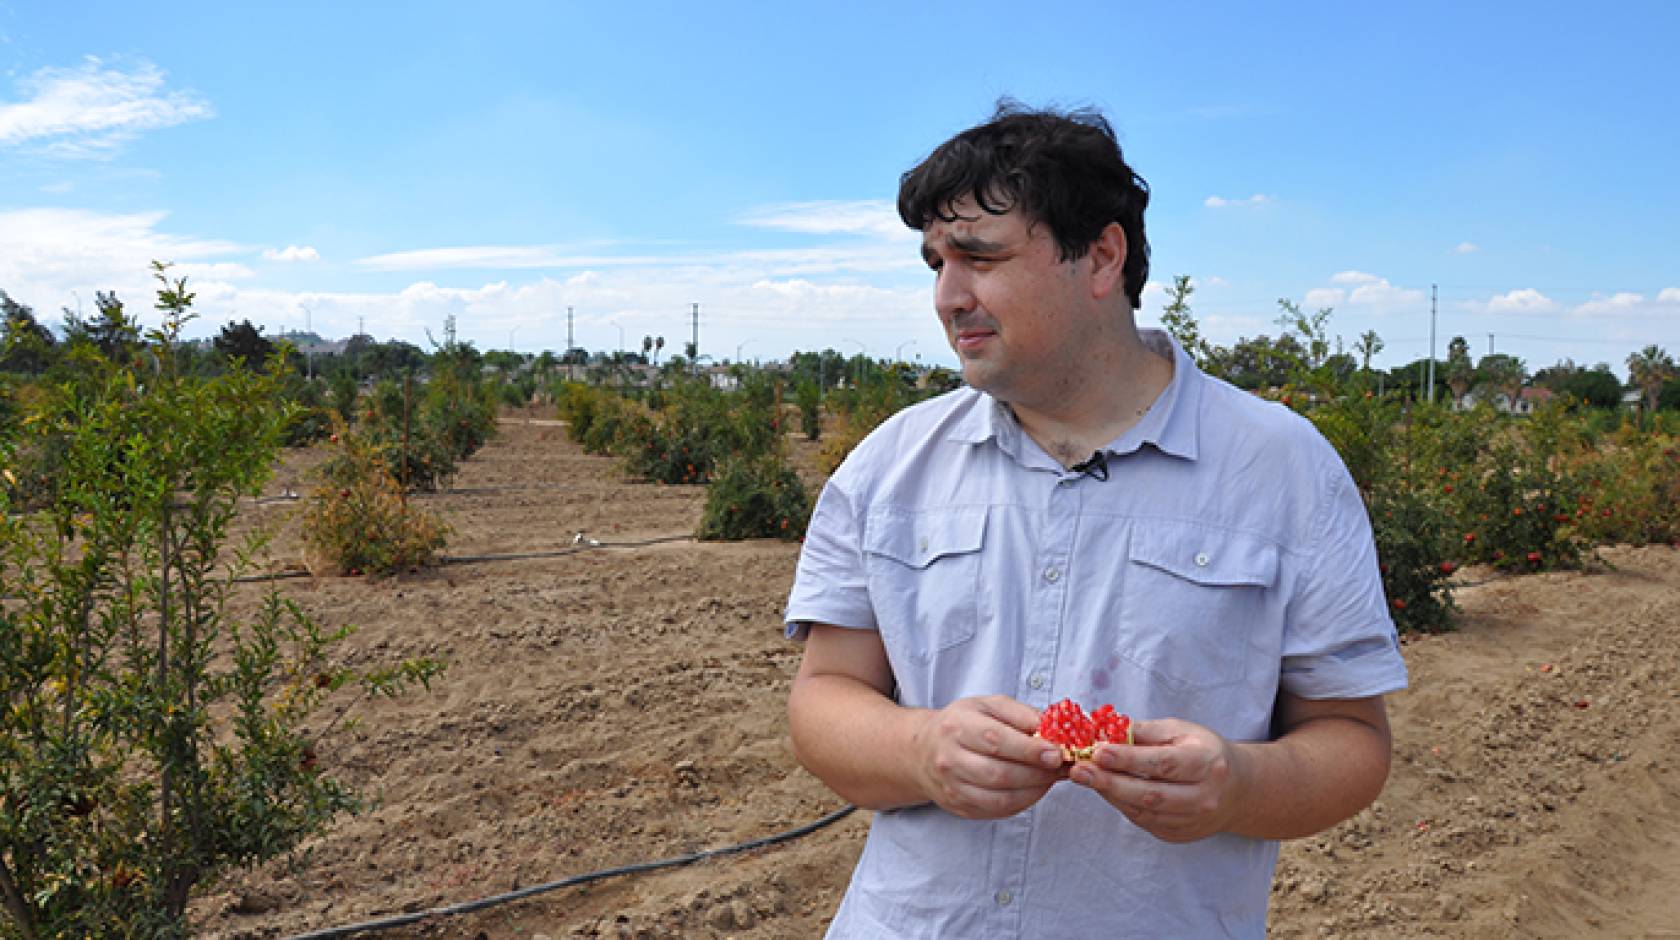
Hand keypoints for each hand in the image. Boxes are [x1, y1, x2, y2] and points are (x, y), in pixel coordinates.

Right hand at [911, 695, 1065, 819]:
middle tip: (1062, 767)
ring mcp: (952, 787)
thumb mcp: (987, 705)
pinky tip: (1035, 788)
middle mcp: (949, 759)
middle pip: (999, 773)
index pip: (995, 740)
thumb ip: (1020, 714)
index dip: (1029, 749)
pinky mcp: (959, 807)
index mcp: (956, 726)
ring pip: (1000, 797)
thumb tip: (1054, 730)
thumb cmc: (962, 724)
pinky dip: (1023, 802)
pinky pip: (998, 811)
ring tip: (1052, 777)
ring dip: (1034, 789)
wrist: (923, 752)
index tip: (1056, 752)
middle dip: (1037, 773)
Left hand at [1067, 717, 1247, 842]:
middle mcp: (1203, 797)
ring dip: (1110, 794)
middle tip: (1079, 770)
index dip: (1129, 759)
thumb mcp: (1182, 731)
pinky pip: (1143, 820)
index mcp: (1207, 764)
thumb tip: (1106, 729)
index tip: (1099, 751)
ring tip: (1084, 777)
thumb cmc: (1203, 752)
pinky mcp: (1179, 834)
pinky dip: (1120, 804)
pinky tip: (1104, 789)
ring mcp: (1192, 820)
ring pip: (1143, 811)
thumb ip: (1145, 732)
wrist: (1236, 790)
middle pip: (1151, 793)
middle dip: (1110, 782)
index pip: (1164, 763)